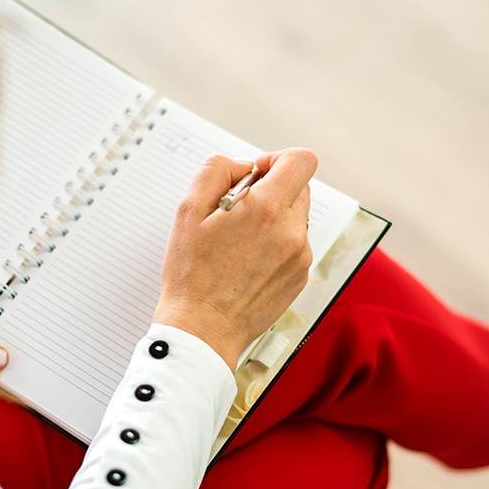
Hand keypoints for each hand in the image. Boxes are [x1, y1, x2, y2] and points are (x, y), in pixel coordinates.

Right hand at [152, 149, 315, 370]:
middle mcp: (291, 232)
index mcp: (266, 210)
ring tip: (239, 242)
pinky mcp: (299, 277)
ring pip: (295, 217)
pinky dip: (275, 244)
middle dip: (271, 189)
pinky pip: (294, 244)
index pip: (301, 160)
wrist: (203, 330)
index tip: (257, 173)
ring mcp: (299, 257)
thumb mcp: (188, 211)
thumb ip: (216, 171)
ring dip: (273, 218)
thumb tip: (243, 166)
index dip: (277, 158)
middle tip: (238, 211)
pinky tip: (247, 262)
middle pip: (299, 187)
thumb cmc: (191, 276)